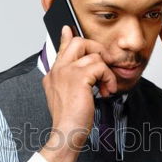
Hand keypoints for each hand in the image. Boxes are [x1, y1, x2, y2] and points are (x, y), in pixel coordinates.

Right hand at [41, 25, 117, 149]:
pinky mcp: (79, 77)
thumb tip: (80, 72)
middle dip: (96, 50)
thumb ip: (71, 79)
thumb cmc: (69, 119)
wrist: (67, 132)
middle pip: (78, 42)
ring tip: (105, 88)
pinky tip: (106, 91)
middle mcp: (58, 70)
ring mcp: (67, 72)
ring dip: (106, 72)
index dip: (67, 37)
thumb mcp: (67, 96)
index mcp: (53, 74)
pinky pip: (100, 67)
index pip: (62, 48)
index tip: (68, 29)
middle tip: (104, 66)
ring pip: (94, 55)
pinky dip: (108, 78)